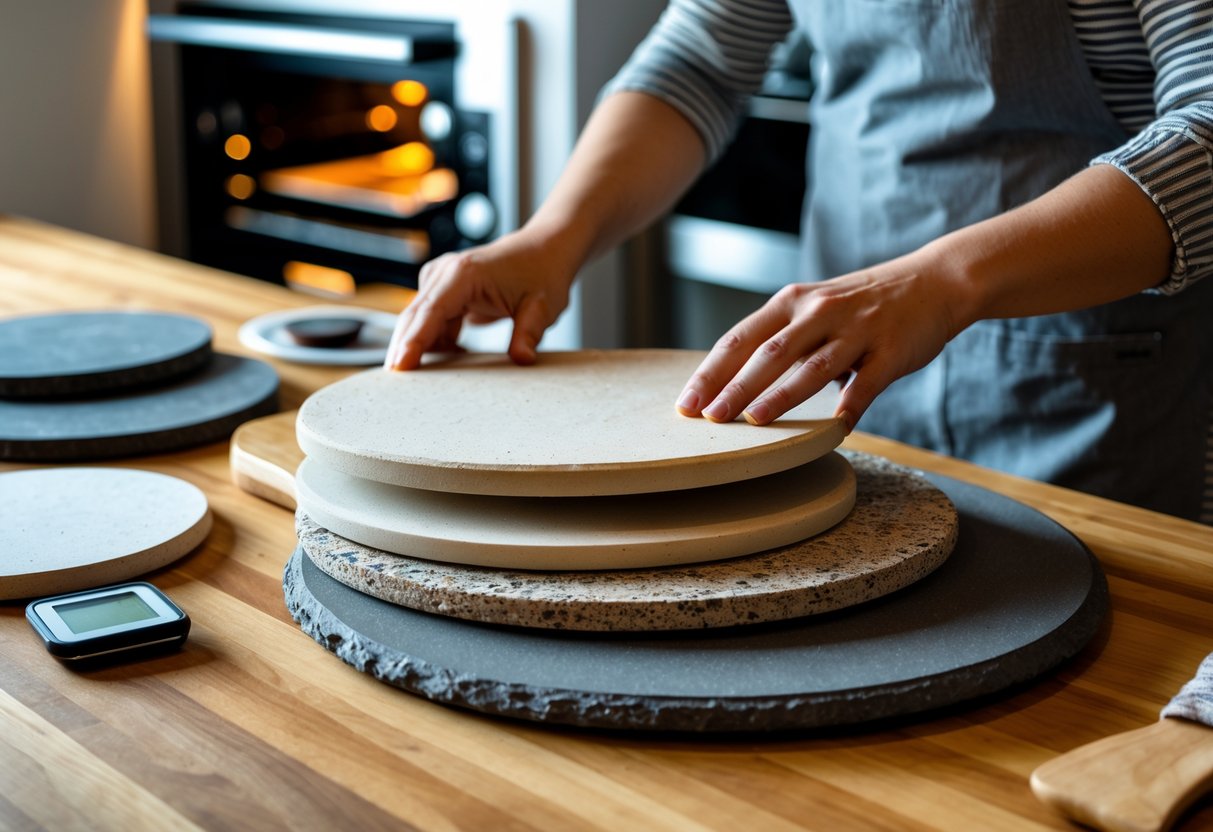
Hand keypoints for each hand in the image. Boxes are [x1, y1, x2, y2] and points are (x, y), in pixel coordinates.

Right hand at [384, 231, 572, 369]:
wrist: (543, 251)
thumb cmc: (542, 274)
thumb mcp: (542, 307)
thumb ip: (530, 333)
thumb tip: (522, 358)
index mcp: (464, 274)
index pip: (431, 312)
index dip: (413, 341)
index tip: (399, 367)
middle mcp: (444, 274)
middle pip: (413, 318)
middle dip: (402, 352)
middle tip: (397, 390)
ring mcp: (440, 281)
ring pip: (418, 322)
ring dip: (417, 350)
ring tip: (421, 384)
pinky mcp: (443, 292)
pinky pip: (430, 323)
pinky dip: (434, 343)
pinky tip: (451, 361)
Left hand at [675, 254, 965, 431]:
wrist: (935, 281)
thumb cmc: (862, 304)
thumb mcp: (813, 308)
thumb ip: (778, 340)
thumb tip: (735, 383)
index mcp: (791, 302)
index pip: (740, 339)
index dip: (711, 373)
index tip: (687, 404)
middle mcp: (818, 312)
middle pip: (769, 354)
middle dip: (735, 388)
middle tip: (709, 419)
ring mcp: (856, 330)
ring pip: (812, 366)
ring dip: (781, 395)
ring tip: (754, 421)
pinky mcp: (891, 349)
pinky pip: (868, 381)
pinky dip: (851, 404)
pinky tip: (834, 428)